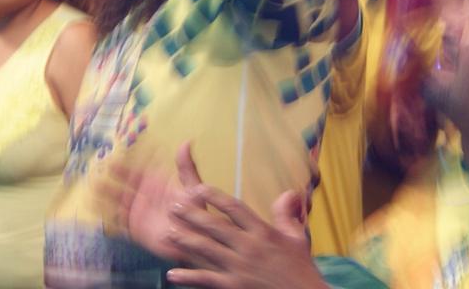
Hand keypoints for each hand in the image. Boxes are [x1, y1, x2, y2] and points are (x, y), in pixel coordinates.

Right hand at [104, 142, 204, 261]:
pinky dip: (105, 212)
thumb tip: (186, 142)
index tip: (123, 149)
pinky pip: (117, 218)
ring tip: (93, 184)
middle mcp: (146, 194)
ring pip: (119, 197)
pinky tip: (91, 206)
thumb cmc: (197, 212)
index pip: (144, 166)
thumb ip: (187, 168)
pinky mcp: (134, 226)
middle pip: (127, 180)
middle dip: (116, 172)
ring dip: (106, 191)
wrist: (194, 240)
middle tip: (106, 163)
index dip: (135, 158)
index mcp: (160, 182)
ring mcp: (139, 210)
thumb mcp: (194, 188)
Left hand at [165, 189, 327, 288]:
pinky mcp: (233, 286)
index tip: (199, 188)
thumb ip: (287, 214)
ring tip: (168, 232)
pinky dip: (188, 277)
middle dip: (192, 215)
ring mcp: (239, 267)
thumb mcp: (297, 237)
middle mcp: (248, 247)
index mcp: (263, 232)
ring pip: (206, 250)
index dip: (215, 197)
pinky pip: (206, 279)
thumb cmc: (300, 268)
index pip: (235, 209)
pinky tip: (173, 273)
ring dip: (185, 240)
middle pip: (215, 226)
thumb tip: (289, 193)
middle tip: (175, 205)